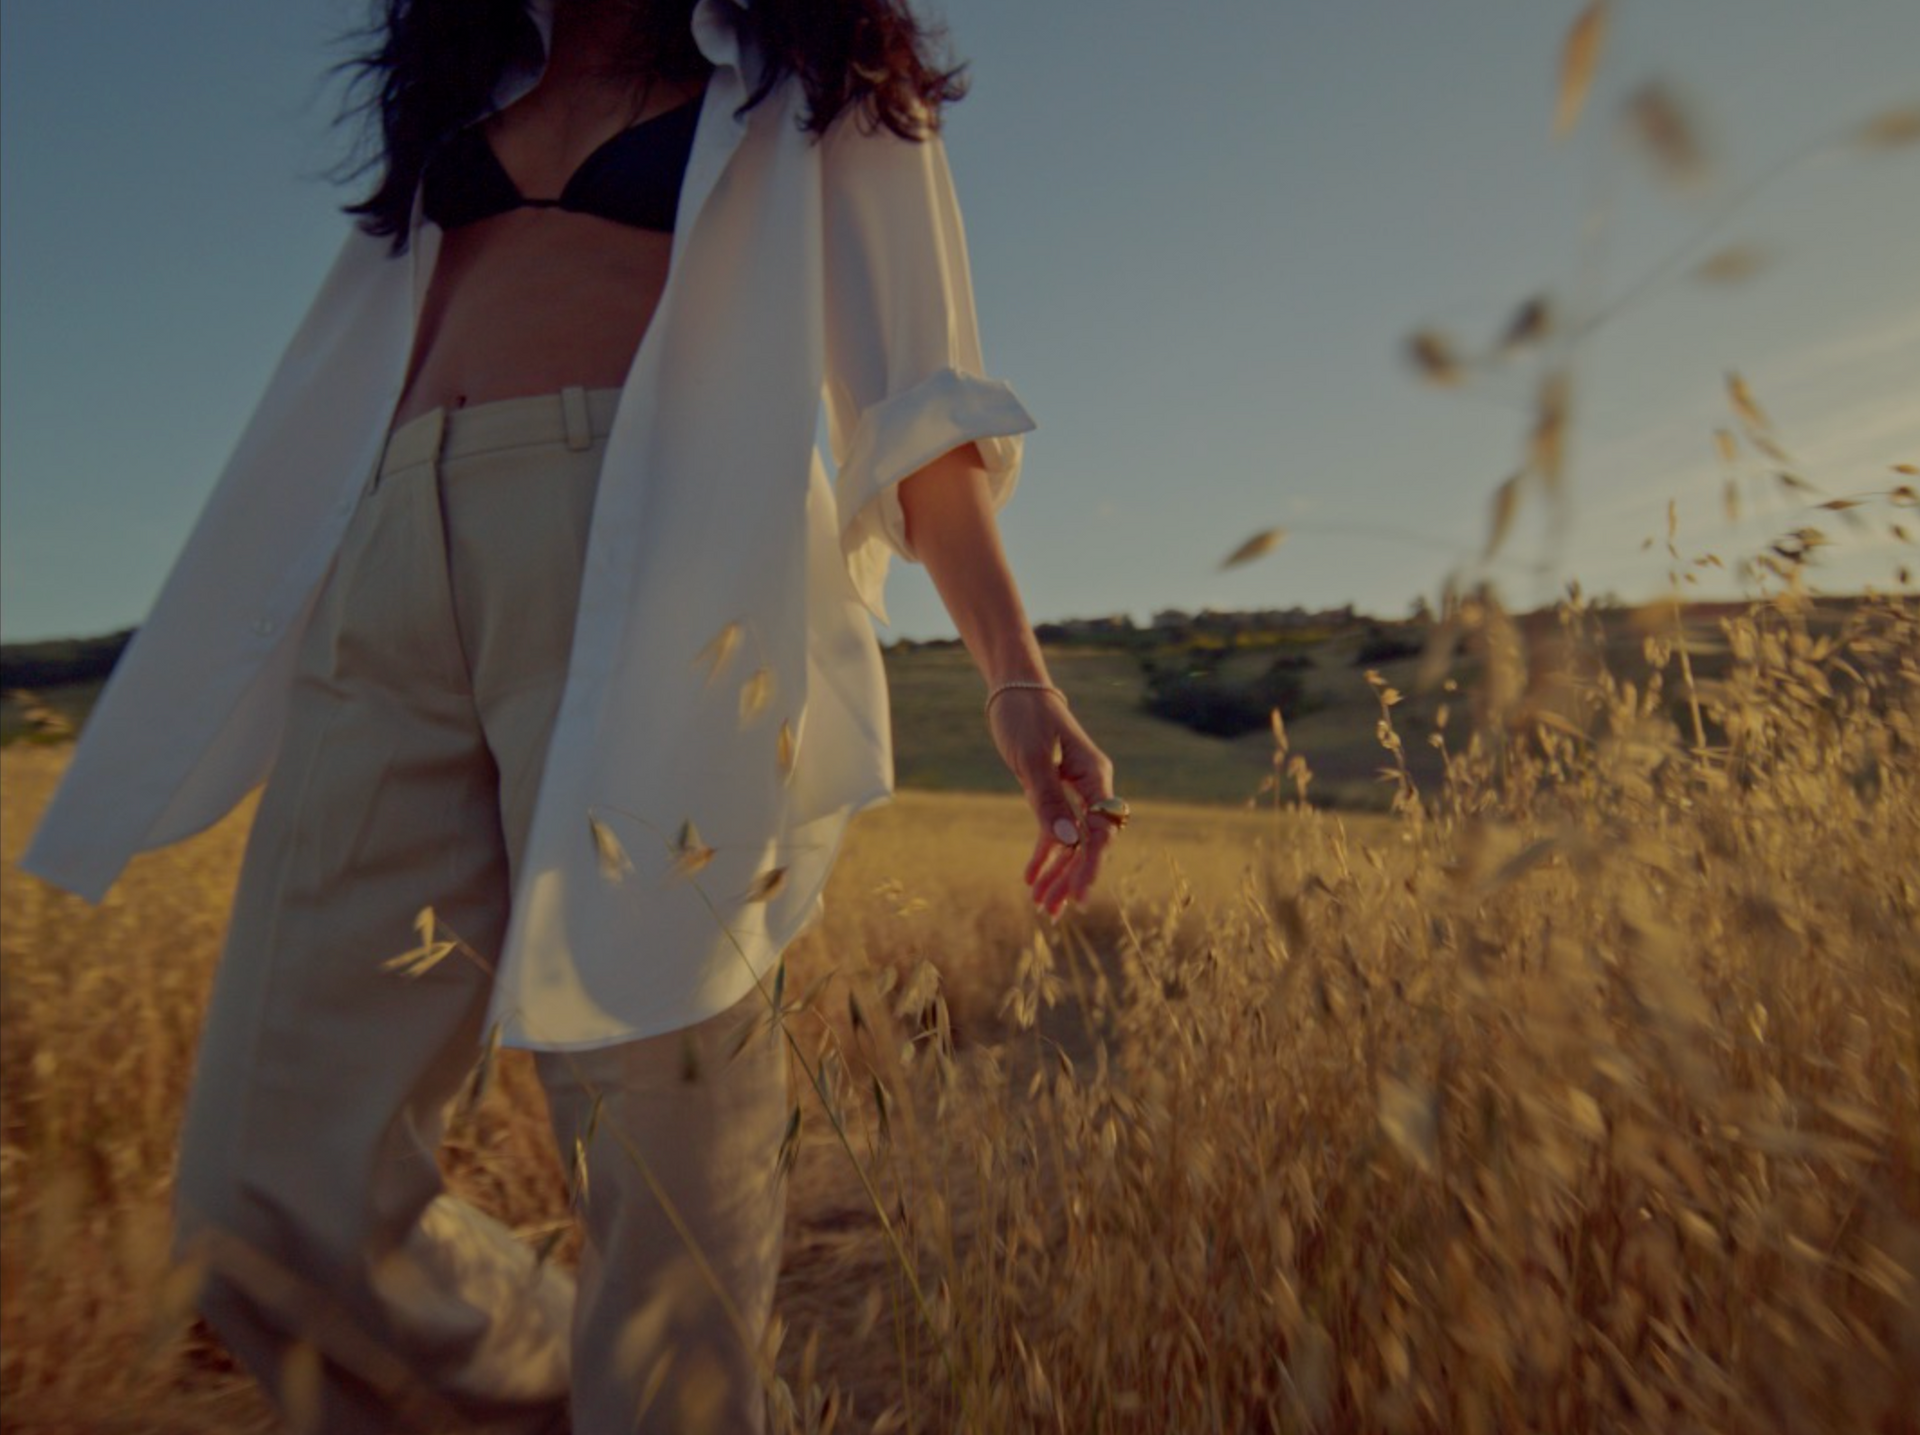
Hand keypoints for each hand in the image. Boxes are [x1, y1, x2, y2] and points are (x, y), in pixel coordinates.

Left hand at [986, 690, 1119, 914]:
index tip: (1079, 894)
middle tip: (1054, 912)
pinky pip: (1053, 830)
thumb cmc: (1026, 717)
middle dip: (1071, 878)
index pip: (1100, 830)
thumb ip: (1048, 800)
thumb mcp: (1033, 758)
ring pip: (1070, 842)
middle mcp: (1090, 787)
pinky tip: (1030, 879)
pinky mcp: (1052, 793)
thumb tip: (1068, 842)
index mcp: (1095, 776)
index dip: (1090, 865)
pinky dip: (1043, 854)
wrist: (1015, 692)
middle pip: (1087, 842)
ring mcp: (1072, 792)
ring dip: (1057, 873)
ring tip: (1041, 907)